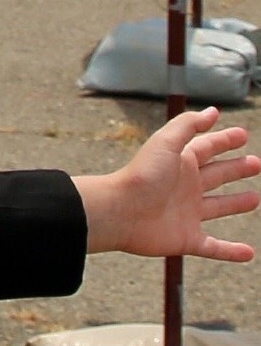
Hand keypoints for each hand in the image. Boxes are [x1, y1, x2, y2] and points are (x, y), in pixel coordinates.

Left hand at [75, 107, 260, 260]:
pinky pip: (214, 247)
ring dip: (236, 203)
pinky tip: (248, 253)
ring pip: (218, 207)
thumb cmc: (141, 175)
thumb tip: (213, 111)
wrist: (118, 212)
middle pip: (216, 176)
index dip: (225, 141)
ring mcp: (187, 214)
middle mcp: (185, 187)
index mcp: (180, 164)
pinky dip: (230, 251)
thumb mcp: (166, 143)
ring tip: (255, 198)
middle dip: (235, 169)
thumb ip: (188, 125)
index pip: (208, 148)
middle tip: (256, 163)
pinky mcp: (187, 239)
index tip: (242, 134)